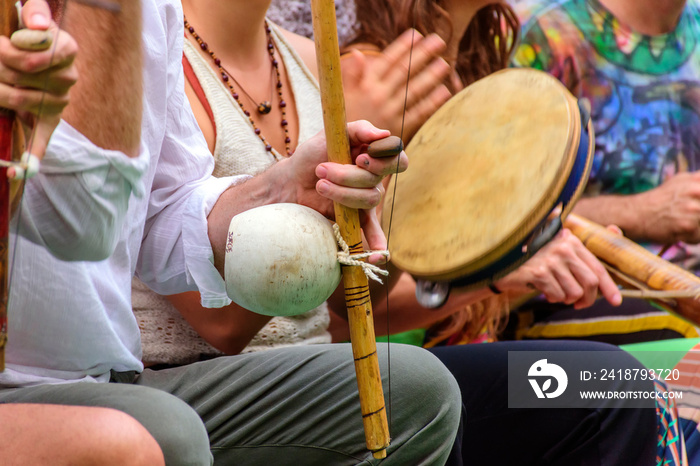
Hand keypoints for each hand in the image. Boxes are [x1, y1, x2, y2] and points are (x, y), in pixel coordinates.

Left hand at [0, 0, 77, 160]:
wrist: (35, 47)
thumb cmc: (29, 29)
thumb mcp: (33, 15)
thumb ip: (36, 13)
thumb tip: (36, 28)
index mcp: (67, 49)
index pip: (33, 58)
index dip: (9, 53)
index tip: (1, 46)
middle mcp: (68, 77)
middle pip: (22, 78)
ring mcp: (60, 100)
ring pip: (21, 99)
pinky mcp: (50, 119)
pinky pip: (43, 140)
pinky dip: (31, 158)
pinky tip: (18, 173)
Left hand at [283, 120, 407, 252]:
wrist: (291, 180)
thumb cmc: (312, 154)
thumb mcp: (332, 134)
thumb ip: (359, 129)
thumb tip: (384, 133)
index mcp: (374, 155)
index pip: (397, 158)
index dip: (383, 160)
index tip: (360, 157)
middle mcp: (375, 178)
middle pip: (376, 181)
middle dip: (347, 176)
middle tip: (322, 169)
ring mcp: (367, 199)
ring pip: (368, 200)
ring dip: (340, 193)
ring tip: (319, 185)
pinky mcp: (357, 218)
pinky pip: (373, 233)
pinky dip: (378, 244)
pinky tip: (377, 256)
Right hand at [342, 29, 451, 141]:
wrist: (347, 149)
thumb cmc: (347, 118)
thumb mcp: (343, 95)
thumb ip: (353, 74)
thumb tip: (358, 53)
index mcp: (366, 85)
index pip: (388, 60)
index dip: (403, 46)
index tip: (417, 34)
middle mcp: (378, 96)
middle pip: (405, 71)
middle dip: (423, 54)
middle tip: (439, 41)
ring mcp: (390, 113)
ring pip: (415, 90)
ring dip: (432, 75)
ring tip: (445, 63)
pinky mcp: (399, 129)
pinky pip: (419, 112)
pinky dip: (433, 101)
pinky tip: (444, 91)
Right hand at [495, 228, 620, 308]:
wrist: (503, 263)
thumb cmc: (535, 259)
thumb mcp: (559, 250)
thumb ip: (583, 246)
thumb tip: (616, 229)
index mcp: (571, 241)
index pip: (597, 267)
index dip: (609, 286)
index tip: (616, 300)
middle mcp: (562, 248)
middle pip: (590, 283)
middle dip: (587, 299)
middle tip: (579, 304)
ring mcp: (550, 260)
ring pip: (574, 293)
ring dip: (566, 298)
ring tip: (555, 292)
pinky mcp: (539, 273)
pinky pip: (557, 296)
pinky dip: (552, 298)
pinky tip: (544, 291)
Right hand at [634, 172, 699, 243]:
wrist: (637, 213)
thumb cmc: (660, 198)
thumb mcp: (681, 180)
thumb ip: (699, 180)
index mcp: (696, 181)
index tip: (696, 207)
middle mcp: (696, 193)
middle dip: (698, 216)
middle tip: (686, 214)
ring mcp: (693, 210)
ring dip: (696, 227)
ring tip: (682, 222)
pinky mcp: (687, 227)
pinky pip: (698, 237)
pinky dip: (690, 237)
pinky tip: (678, 230)